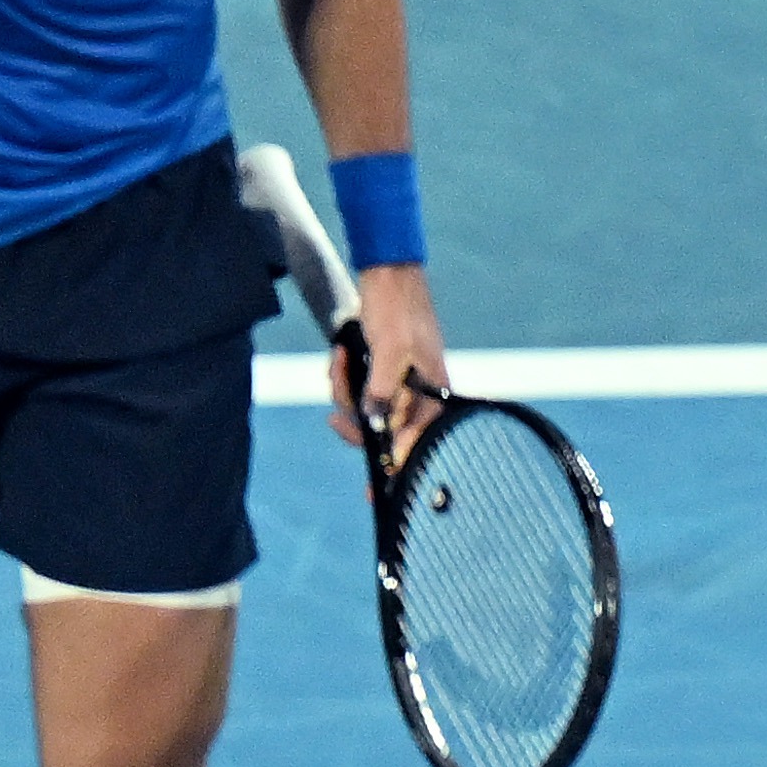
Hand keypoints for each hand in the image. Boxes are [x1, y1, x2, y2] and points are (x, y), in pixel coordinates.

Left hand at [340, 264, 452, 454]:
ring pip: (366, 410)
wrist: (385, 273)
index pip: (418, 440)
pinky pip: (358, 390)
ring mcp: (397, 383)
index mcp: (432, 391)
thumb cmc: (398, 308)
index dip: (398, 466)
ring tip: (340, 362)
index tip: (378, 492)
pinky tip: (341, 355)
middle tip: (335, 420)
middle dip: (356, 422)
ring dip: (345, 391)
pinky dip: (344, 377)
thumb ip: (382, 390)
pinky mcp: (379, 373)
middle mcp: (417, 392)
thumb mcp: (390, 350)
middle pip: (385, 430)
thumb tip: (374, 423)